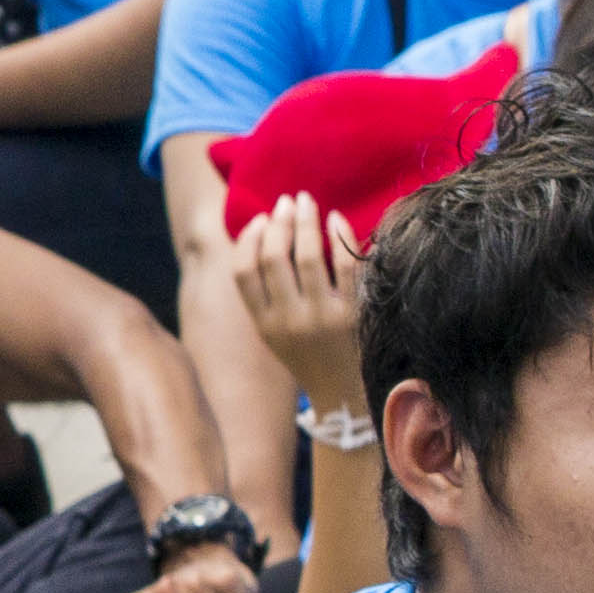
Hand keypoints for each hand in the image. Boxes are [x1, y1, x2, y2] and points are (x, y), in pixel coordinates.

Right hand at [228, 191, 368, 411]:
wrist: (340, 391)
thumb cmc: (307, 355)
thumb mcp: (274, 333)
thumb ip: (265, 297)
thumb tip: (266, 240)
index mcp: (262, 323)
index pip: (243, 273)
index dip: (247, 240)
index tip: (259, 220)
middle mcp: (286, 319)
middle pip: (273, 259)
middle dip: (279, 223)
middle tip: (287, 201)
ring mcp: (319, 316)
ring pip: (307, 257)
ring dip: (306, 222)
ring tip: (307, 202)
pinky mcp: (350, 313)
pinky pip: (344, 266)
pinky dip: (339, 237)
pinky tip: (336, 219)